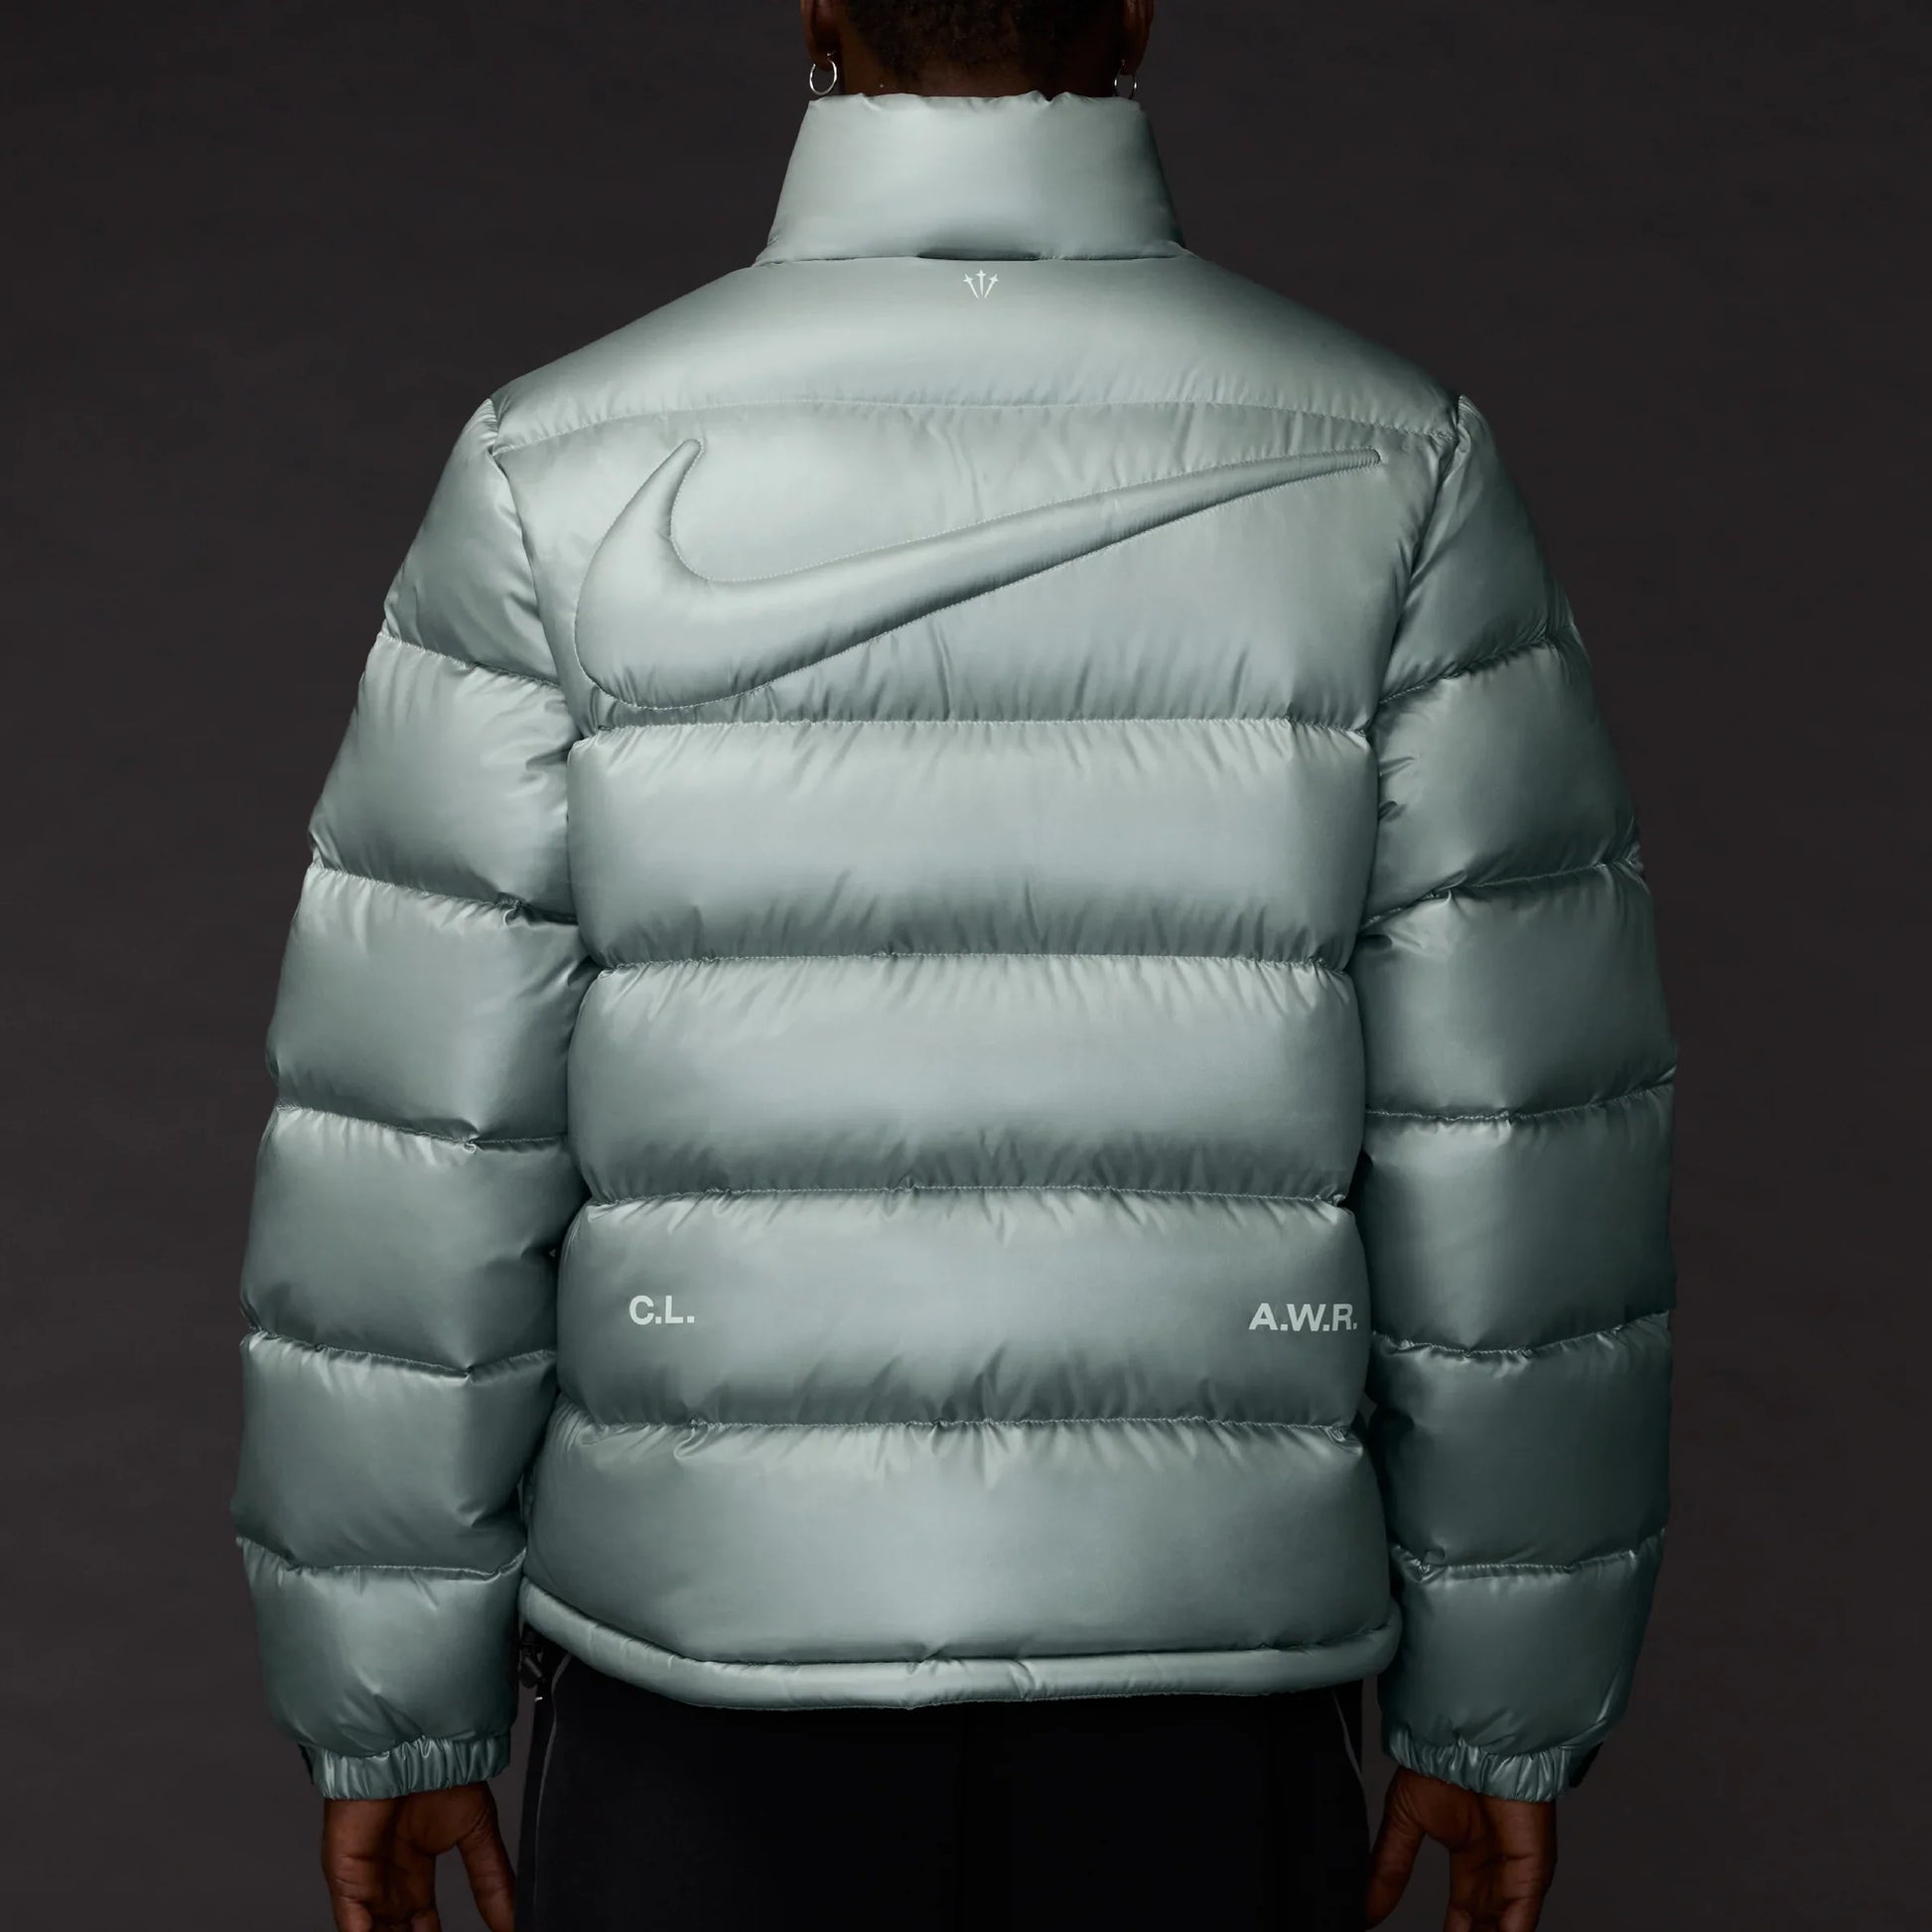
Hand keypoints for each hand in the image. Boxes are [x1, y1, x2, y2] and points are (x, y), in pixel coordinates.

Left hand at [321, 1783, 515, 1931]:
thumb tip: (515, 1920)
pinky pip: (352, 1929)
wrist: (418, 1746)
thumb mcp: (478, 1833)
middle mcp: (388, 1882)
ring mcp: (366, 1883)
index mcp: (415, 1872)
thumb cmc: (442, 1772)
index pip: (422, 1926)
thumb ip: (493, 1881)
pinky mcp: (347, 1881)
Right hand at [1365, 1767, 1555, 1930]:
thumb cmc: (1441, 1763)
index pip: (1464, 1921)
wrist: (1463, 1736)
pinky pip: (1522, 1921)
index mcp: (1470, 1863)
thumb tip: (1365, 1908)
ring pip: (1504, 1931)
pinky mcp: (1531, 1871)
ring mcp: (1517, 1875)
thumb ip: (1388, 1869)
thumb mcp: (1405, 1822)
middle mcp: (1496, 1875)